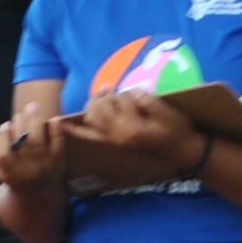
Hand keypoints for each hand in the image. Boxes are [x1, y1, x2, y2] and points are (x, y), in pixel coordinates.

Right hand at [0, 103, 66, 189]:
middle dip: (19, 125)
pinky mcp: (57, 162)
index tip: (4, 125)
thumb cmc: (13, 174)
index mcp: (9, 173)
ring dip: (35, 121)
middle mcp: (26, 171)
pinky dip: (57, 131)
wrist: (37, 194)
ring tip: (32, 106)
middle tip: (19, 115)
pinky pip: (58, 146)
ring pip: (38, 142)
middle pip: (22, 145)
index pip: (3, 155)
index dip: (2, 138)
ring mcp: (43, 167)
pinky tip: (54, 119)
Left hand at [75, 86, 203, 176]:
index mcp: (130, 128)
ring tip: (105, 95)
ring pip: (91, 117)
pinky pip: (88, 135)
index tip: (133, 94)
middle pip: (99, 108)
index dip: (122, 93)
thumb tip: (131, 92)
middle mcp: (116, 136)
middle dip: (104, 96)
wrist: (180, 152)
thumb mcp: (167, 113)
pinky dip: (74, 128)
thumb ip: (147, 101)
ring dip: (95, 104)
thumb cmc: (177, 130)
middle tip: (112, 89)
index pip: (116, 101)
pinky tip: (61, 122)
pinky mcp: (111, 142)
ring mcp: (112, 140)